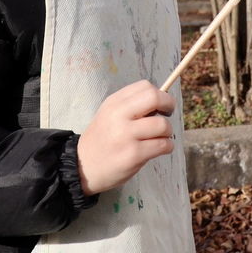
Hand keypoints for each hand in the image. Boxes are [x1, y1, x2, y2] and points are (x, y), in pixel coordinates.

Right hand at [76, 80, 175, 194]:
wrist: (82, 166)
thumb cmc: (102, 139)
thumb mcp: (110, 114)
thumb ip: (131, 106)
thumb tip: (162, 102)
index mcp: (114, 102)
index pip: (145, 86)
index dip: (160, 95)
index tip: (160, 106)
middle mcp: (119, 115)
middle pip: (155, 98)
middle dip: (169, 105)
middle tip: (167, 115)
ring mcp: (126, 135)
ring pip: (163, 125)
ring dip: (167, 132)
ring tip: (160, 137)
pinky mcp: (133, 154)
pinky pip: (162, 145)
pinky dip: (167, 146)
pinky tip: (160, 149)